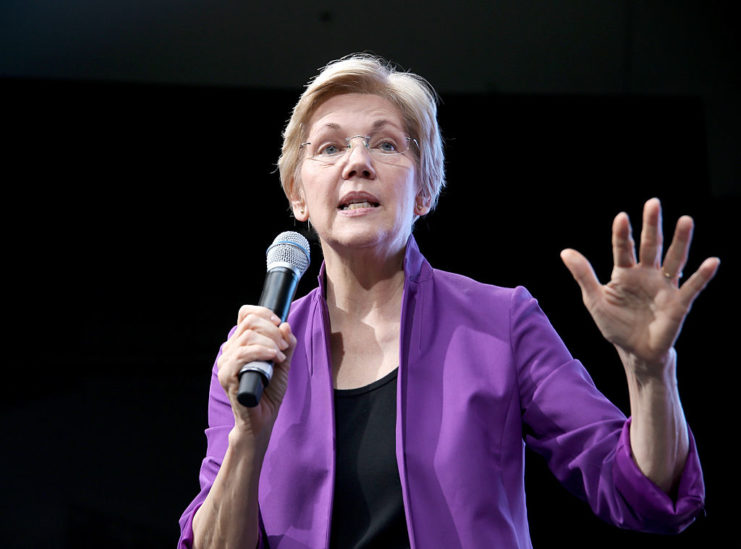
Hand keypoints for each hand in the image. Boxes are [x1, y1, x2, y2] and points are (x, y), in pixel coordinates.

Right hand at [216, 305, 295, 442]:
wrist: (263, 418)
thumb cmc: (270, 392)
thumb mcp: (284, 362)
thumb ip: (287, 344)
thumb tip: (285, 325)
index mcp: (241, 343)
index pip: (245, 314)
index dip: (263, 313)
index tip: (279, 323)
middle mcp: (230, 350)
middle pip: (249, 322)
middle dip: (272, 330)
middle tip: (284, 346)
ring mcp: (226, 362)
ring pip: (246, 337)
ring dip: (269, 342)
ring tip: (281, 356)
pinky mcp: (226, 375)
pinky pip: (241, 354)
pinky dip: (261, 352)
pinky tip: (274, 359)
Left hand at [560, 198, 718, 375]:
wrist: (634, 352)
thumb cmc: (615, 325)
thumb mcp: (595, 300)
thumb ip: (583, 275)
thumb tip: (565, 251)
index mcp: (624, 272)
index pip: (623, 248)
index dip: (622, 234)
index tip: (621, 217)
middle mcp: (647, 274)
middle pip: (650, 245)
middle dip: (652, 225)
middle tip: (653, 203)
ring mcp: (664, 287)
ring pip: (675, 259)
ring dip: (681, 241)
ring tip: (686, 220)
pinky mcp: (678, 303)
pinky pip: (692, 287)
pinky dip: (702, 275)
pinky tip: (712, 261)